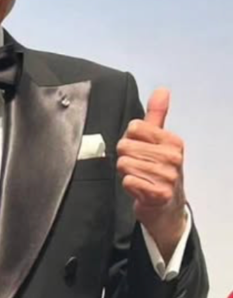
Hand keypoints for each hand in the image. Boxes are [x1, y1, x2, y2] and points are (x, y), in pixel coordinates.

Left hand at [117, 88, 187, 257]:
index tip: (140, 150)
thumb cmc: (158, 170)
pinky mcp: (159, 194)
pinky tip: (140, 189)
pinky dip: (128, 186)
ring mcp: (168, 177)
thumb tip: (162, 90)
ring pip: (124, 163)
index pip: (133, 127)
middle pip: (125, 146)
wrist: (166, 207)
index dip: (130, 139)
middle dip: (126, 157)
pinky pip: (128, 181)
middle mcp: (173, 157)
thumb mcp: (159, 140)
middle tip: (139, 167)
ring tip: (140, 178)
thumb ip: (157, 114)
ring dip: (127, 173)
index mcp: (172, 141)